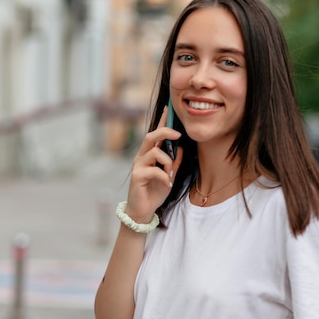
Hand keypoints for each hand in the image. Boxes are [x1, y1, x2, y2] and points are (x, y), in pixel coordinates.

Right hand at [126, 106, 182, 221]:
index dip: (161, 121)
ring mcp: (138, 165)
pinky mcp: (136, 176)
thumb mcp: (169, 175)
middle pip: (151, 136)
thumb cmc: (155, 192)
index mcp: (149, 154)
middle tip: (179, 135)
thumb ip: (175, 162)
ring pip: (155, 152)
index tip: (168, 108)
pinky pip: (154, 170)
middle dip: (165, 131)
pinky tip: (167, 184)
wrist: (144, 210)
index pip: (155, 134)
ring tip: (170, 175)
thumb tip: (182, 148)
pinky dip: (164, 176)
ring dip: (168, 162)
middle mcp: (142, 157)